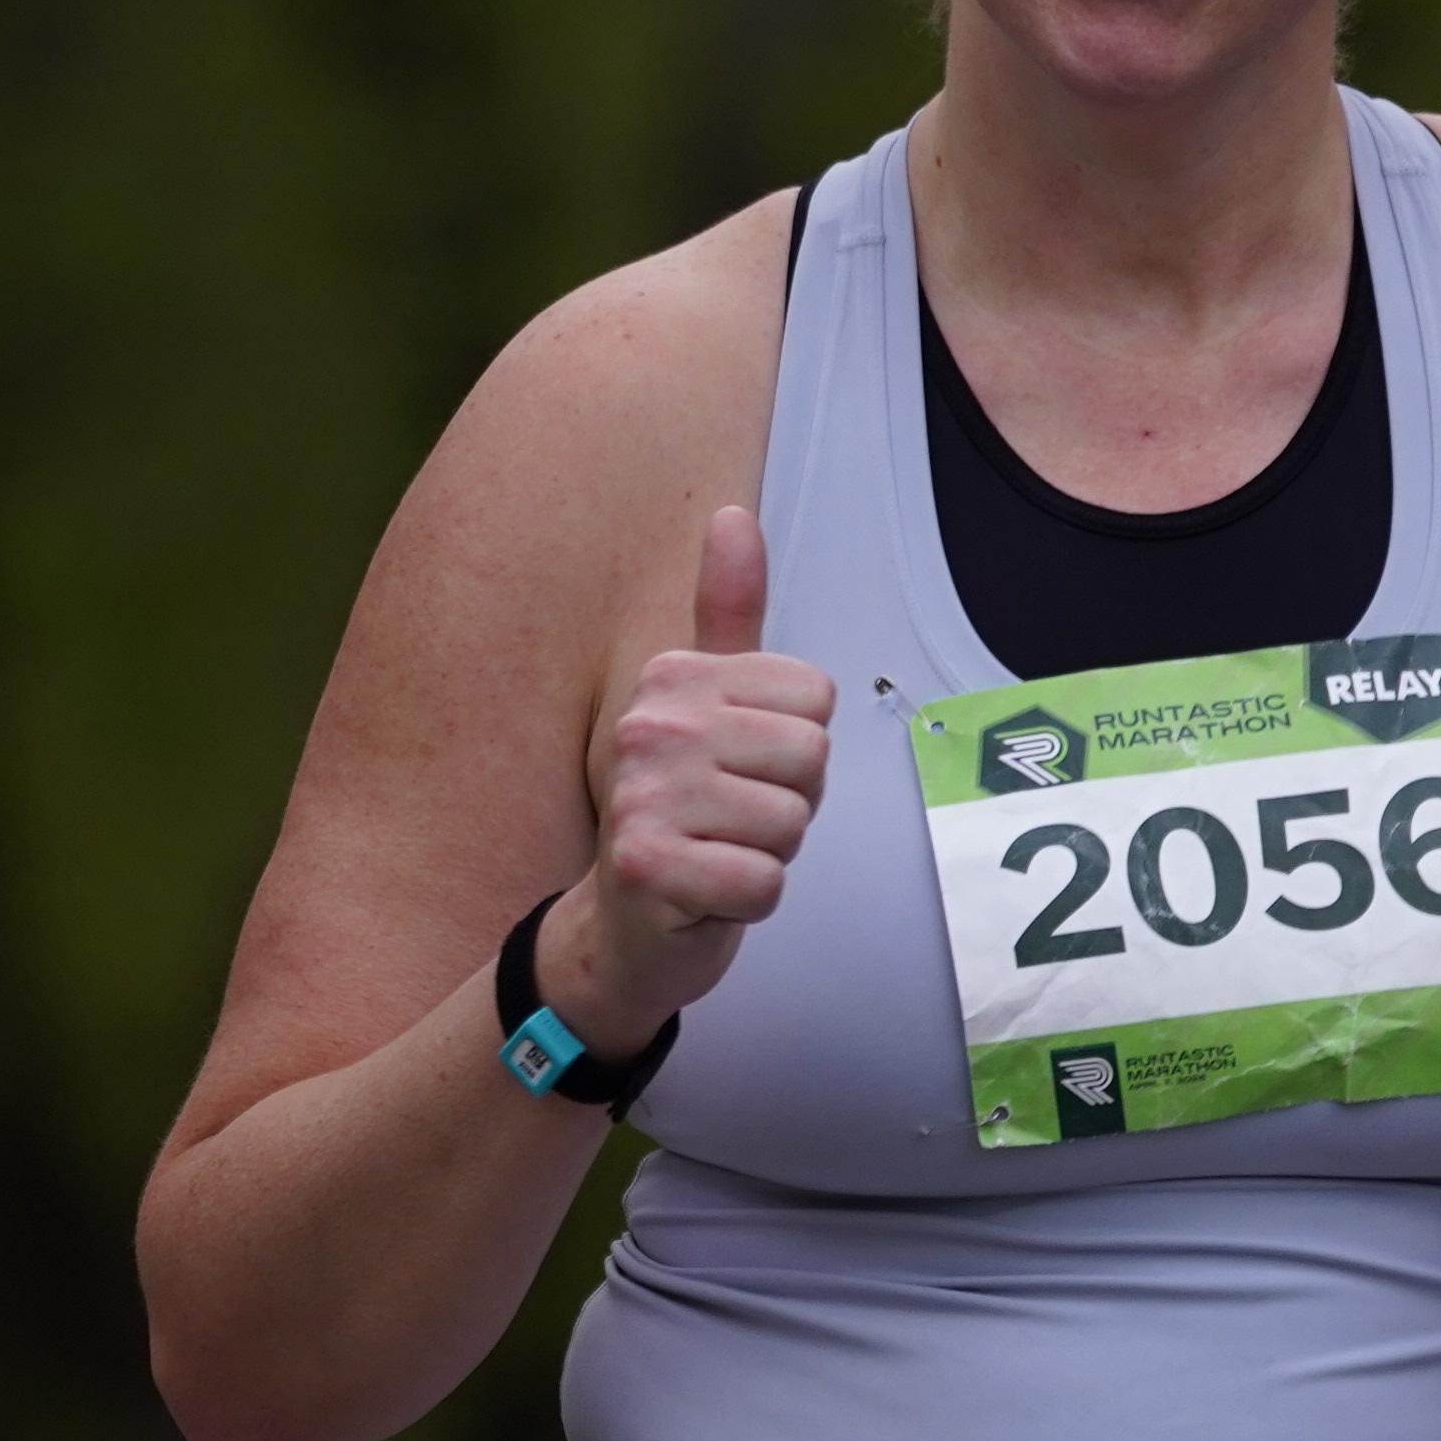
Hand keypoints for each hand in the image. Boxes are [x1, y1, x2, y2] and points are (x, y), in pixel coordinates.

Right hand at [546, 506, 832, 1049]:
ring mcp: (640, 795)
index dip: (797, 751)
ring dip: (769, 856)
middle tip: (732, 822)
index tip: (744, 772)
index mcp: (673, 677)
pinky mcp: (646, 866)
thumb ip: (728, 616)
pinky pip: (763, 882)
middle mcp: (649, 725)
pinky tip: (704, 895)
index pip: (816, 702)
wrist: (624, 924)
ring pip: (791, 824)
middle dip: (790, 806)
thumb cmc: (686, 813)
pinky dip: (748, 902)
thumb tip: (732, 515)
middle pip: (811, 759)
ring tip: (717, 854)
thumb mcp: (711, 707)